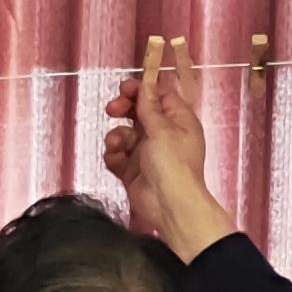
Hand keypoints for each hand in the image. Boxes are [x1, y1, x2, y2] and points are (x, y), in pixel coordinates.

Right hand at [103, 47, 233, 260]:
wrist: (168, 205)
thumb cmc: (174, 166)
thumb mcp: (162, 129)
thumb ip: (149, 107)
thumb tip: (145, 86)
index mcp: (178, 120)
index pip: (160, 96)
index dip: (142, 89)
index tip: (125, 88)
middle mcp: (163, 134)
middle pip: (139, 112)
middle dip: (124, 110)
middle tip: (113, 109)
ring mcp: (147, 151)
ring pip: (124, 133)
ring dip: (117, 135)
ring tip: (117, 144)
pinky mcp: (132, 169)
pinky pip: (117, 155)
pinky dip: (114, 155)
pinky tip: (116, 158)